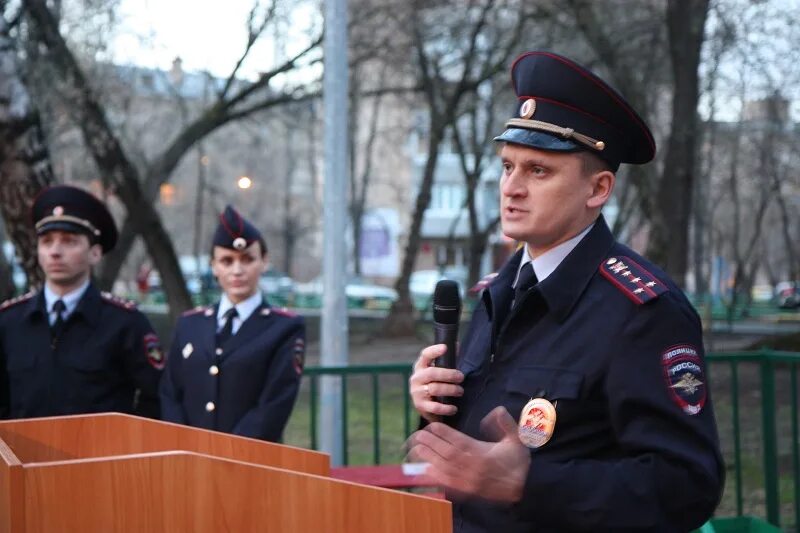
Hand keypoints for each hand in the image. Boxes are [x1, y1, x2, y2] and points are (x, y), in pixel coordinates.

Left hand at [407, 406, 529, 502]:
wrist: (522, 488)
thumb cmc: (518, 461)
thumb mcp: (517, 439)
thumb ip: (506, 423)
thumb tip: (496, 411)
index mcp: (483, 453)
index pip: (459, 441)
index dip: (444, 434)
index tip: (432, 426)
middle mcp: (473, 467)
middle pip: (447, 454)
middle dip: (431, 443)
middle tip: (417, 435)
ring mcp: (469, 480)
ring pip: (445, 469)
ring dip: (429, 459)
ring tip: (417, 449)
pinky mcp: (467, 491)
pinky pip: (448, 484)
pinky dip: (436, 478)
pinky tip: (425, 471)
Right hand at [409, 344, 463, 421]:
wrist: (426, 407)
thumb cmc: (435, 384)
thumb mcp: (439, 372)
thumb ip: (447, 360)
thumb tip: (457, 345)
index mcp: (421, 366)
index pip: (425, 355)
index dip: (434, 351)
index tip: (445, 347)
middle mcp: (416, 378)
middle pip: (432, 373)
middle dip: (449, 374)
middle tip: (461, 377)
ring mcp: (417, 392)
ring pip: (435, 389)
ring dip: (451, 390)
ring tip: (460, 391)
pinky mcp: (420, 406)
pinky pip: (435, 407)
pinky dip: (446, 408)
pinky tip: (454, 408)